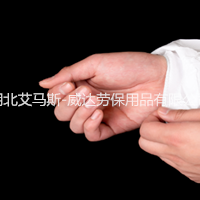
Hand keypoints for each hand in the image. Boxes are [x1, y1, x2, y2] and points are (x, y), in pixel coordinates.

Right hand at [39, 52, 166, 140]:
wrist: (157, 79)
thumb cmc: (129, 66)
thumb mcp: (95, 63)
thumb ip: (68, 73)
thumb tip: (42, 83)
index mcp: (81, 84)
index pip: (56, 96)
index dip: (58, 94)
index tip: (69, 85)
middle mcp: (87, 100)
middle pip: (61, 113)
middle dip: (69, 104)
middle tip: (86, 92)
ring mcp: (98, 114)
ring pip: (73, 125)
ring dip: (79, 114)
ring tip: (96, 101)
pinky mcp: (111, 127)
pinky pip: (91, 135)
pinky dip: (89, 126)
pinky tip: (98, 114)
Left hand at [139, 106, 199, 182]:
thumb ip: (181, 113)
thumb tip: (163, 113)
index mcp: (177, 137)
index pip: (144, 130)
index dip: (150, 120)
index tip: (162, 115)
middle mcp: (176, 154)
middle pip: (144, 145)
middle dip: (150, 132)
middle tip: (166, 123)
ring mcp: (182, 167)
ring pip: (158, 154)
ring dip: (162, 142)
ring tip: (181, 133)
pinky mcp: (190, 175)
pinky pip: (173, 163)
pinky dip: (174, 153)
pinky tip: (190, 145)